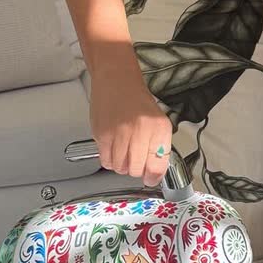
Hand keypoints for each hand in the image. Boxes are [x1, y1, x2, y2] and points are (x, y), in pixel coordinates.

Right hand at [89, 70, 173, 187]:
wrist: (117, 82)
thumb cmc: (138, 102)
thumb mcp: (158, 122)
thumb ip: (159, 146)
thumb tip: (154, 172)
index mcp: (159, 129)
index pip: (158, 165)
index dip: (154, 177)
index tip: (151, 179)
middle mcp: (141, 132)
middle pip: (137, 170)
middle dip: (136, 170)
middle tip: (135, 162)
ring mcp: (120, 134)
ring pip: (120, 168)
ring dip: (122, 165)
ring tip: (124, 152)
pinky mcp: (102, 135)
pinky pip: (105, 161)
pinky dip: (110, 160)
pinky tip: (113, 149)